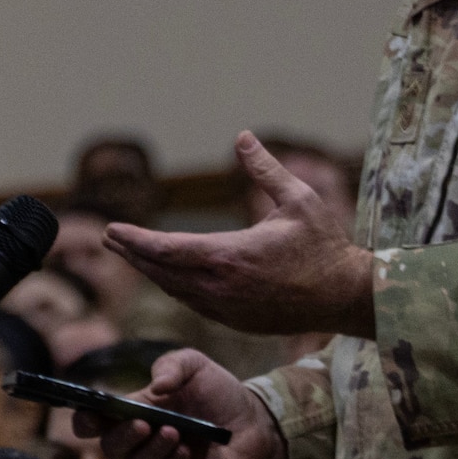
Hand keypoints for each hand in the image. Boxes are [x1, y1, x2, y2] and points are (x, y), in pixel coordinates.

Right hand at [73, 348, 284, 458]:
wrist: (254, 419)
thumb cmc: (217, 391)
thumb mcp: (195, 365)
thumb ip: (171, 365)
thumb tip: (155, 387)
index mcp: (135, 412)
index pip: (96, 422)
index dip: (85, 420)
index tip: (88, 412)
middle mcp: (143, 442)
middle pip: (112, 449)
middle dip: (122, 436)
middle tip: (143, 423)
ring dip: (151, 451)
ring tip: (173, 432)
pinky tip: (185, 452)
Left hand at [104, 131, 373, 336]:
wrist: (346, 297)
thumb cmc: (325, 245)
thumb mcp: (299, 199)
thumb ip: (264, 169)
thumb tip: (242, 136)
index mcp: (231, 256)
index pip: (168, 249)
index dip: (135, 240)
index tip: (111, 229)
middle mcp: (222, 287)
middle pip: (162, 272)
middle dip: (133, 254)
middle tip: (111, 238)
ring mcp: (228, 309)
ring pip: (176, 290)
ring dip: (152, 271)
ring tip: (132, 254)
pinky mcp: (237, 322)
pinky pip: (195, 303)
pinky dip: (175, 287)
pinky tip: (168, 276)